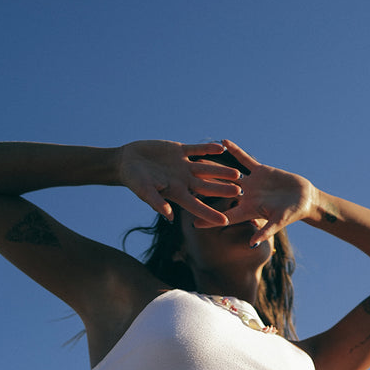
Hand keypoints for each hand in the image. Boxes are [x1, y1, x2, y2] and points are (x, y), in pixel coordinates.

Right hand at [117, 140, 242, 225]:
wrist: (128, 161)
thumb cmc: (134, 180)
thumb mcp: (144, 192)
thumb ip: (157, 203)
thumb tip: (169, 217)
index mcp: (177, 193)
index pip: (197, 206)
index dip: (210, 214)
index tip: (225, 221)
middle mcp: (184, 181)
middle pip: (207, 187)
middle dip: (223, 190)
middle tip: (240, 193)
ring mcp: (183, 166)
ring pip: (206, 169)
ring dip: (221, 171)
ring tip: (237, 173)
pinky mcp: (180, 151)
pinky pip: (197, 150)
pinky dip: (207, 148)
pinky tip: (221, 147)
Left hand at [196, 139, 316, 242]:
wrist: (303, 199)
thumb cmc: (291, 214)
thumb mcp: (278, 223)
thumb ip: (265, 232)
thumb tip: (252, 243)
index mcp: (248, 210)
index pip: (225, 216)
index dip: (210, 218)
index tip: (193, 222)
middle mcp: (245, 196)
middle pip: (221, 193)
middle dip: (205, 189)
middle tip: (186, 184)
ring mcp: (251, 183)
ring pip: (228, 174)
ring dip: (214, 167)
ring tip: (198, 159)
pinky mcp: (259, 171)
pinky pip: (244, 159)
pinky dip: (235, 151)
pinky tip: (223, 142)